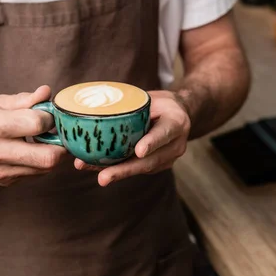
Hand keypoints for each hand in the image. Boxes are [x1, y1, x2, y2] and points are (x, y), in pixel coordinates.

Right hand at [0, 86, 67, 186]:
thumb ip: (25, 99)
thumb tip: (47, 93)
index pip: (37, 124)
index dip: (49, 118)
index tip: (48, 115)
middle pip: (48, 157)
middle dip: (60, 144)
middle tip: (57, 133)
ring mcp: (0, 171)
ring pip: (45, 168)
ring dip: (52, 154)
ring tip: (44, 140)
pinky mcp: (4, 182)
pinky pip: (35, 174)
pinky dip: (39, 162)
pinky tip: (31, 150)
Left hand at [75, 91, 190, 185]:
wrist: (177, 114)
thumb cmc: (160, 103)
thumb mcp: (151, 98)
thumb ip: (133, 106)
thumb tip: (98, 109)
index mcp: (176, 122)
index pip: (165, 132)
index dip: (152, 142)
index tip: (139, 152)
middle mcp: (176, 144)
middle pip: (151, 160)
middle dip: (125, 169)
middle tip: (104, 177)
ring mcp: (169, 158)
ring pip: (143, 168)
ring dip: (119, 173)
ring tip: (99, 177)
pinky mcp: (160, 165)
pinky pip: (139, 169)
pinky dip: (120, 170)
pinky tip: (102, 170)